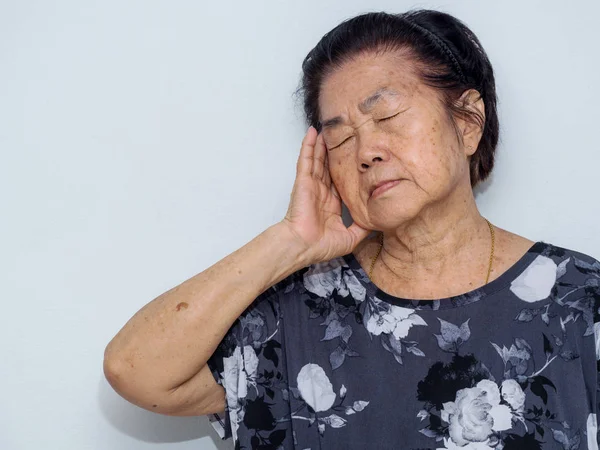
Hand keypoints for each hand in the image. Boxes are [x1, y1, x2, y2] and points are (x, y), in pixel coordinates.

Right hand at [280, 127, 370, 263]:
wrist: (303, 246)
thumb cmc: (321, 245)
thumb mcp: (351, 238)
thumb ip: (364, 227)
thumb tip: (378, 221)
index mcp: (331, 204)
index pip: (340, 182)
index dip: (346, 170)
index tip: (355, 159)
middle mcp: (321, 192)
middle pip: (329, 167)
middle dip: (334, 152)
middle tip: (342, 137)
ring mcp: (311, 185)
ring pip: (318, 159)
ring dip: (322, 144)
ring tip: (327, 129)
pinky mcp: (303, 181)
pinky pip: (306, 160)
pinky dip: (308, 146)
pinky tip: (311, 133)